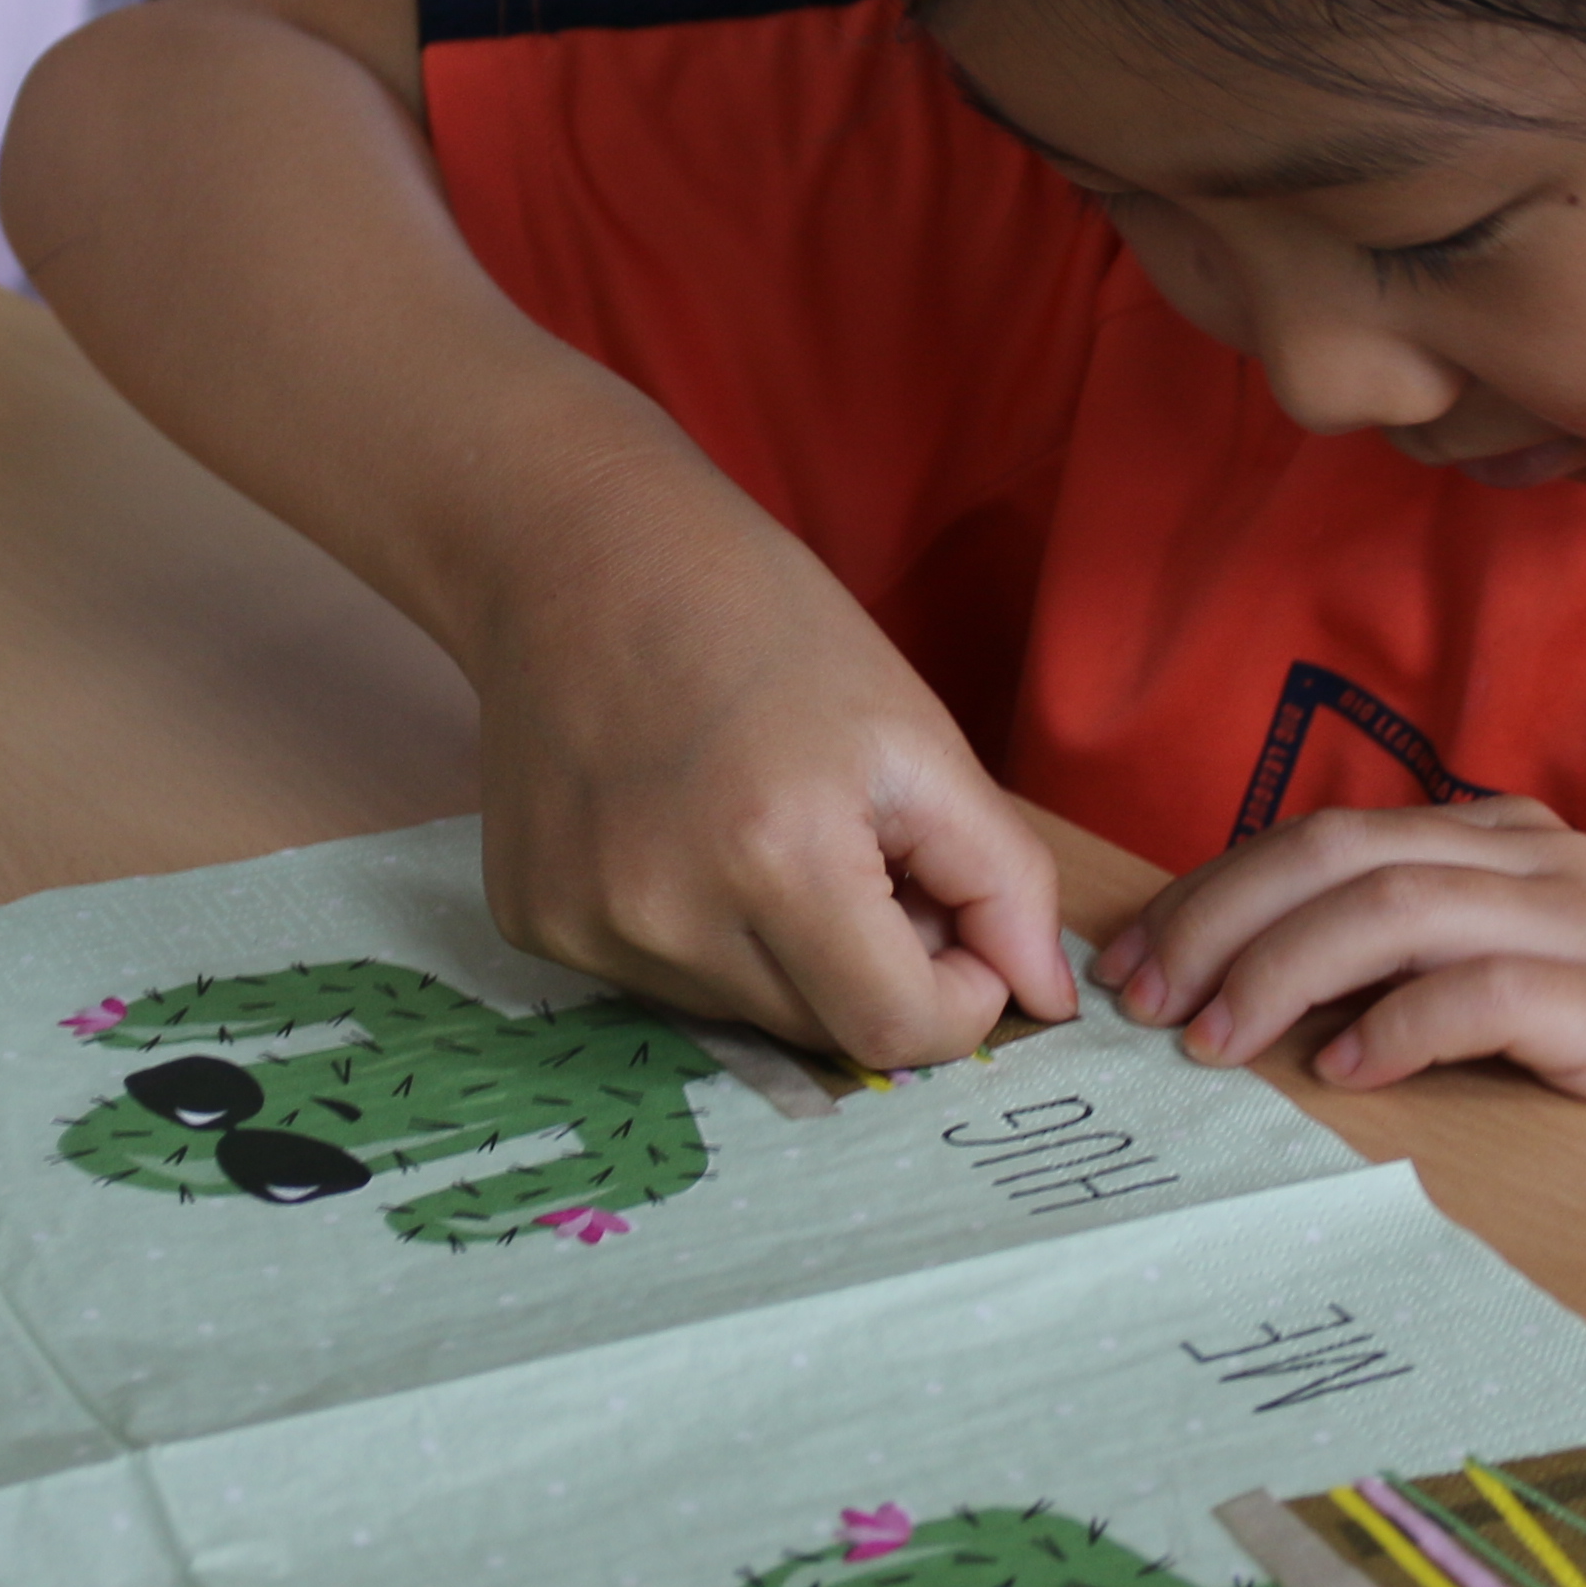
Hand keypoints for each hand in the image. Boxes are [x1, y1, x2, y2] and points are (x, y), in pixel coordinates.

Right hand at [466, 469, 1076, 1071]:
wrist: (577, 553)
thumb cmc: (763, 621)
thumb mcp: (916, 734)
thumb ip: (1003, 878)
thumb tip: (1048, 999)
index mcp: (778, 857)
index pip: (894, 1032)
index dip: (957, 1000)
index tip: (954, 928)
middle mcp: (666, 917)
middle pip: (820, 1033)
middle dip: (874, 969)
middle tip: (863, 856)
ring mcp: (586, 928)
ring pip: (743, 1015)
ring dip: (786, 959)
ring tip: (767, 835)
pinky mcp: (536, 925)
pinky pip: (659, 983)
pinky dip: (702, 938)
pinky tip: (685, 837)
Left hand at [1104, 795, 1585, 1205]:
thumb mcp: (1486, 1003)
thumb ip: (1385, 974)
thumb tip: (1226, 996)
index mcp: (1498, 842)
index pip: (1323, 837)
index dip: (1213, 892)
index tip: (1132, 964)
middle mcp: (1540, 858)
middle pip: (1340, 851)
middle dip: (1221, 920)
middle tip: (1147, 1002)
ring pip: (1397, 905)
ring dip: (1283, 971)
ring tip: (1217, 1042)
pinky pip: (1487, 989)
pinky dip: (1401, 1025)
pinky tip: (1345, 1073)